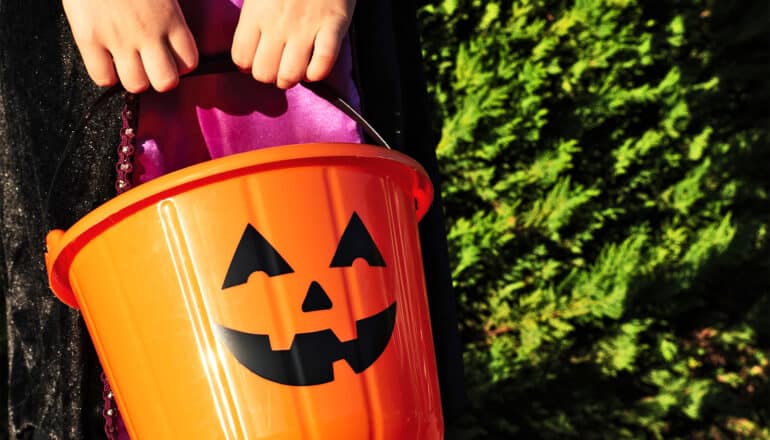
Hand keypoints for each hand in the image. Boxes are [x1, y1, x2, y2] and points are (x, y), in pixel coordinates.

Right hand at [63, 0, 197, 92]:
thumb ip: (170, 13)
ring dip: (134, 78)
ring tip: (127, 62)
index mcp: (171, 19)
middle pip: (166, 82)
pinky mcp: (89, 38)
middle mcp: (149, 34)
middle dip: (160, 78)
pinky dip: (106, 74)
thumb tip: (173, 33)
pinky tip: (105, 59)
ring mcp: (118, 38)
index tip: (169, 55)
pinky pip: (103, 78)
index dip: (180, 64)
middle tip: (150, 64)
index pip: (189, 63)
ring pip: (136, 85)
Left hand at [231, 0, 355, 89]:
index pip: (241, 58)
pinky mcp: (333, 27)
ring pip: (290, 76)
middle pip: (264, 73)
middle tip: (278, 66)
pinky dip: (317, 73)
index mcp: (256, 11)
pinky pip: (322, 65)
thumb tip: (248, 41)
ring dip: (292, 78)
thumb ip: (252, 12)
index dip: (247, 65)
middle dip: (269, 76)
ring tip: (296, 69)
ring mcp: (306, 27)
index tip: (256, 60)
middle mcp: (278, 23)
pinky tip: (315, 66)